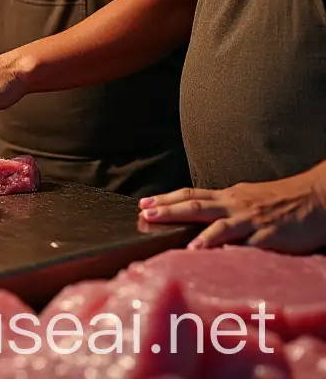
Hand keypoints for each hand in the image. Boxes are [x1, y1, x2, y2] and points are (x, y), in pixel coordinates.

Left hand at [139, 170, 325, 252]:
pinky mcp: (270, 235)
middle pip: (196, 204)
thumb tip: (197, 217)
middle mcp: (235, 205)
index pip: (191, 194)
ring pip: (220, 224)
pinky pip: (249, 243)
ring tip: (182, 245)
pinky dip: (233, 250)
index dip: (166, 198)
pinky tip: (223, 258)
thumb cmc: (282, 201)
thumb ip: (223, 208)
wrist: (318, 199)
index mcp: (228, 197)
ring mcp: (252, 220)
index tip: (143, 203)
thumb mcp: (246, 199)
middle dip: (169, 210)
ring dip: (199, 234)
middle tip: (145, 214)